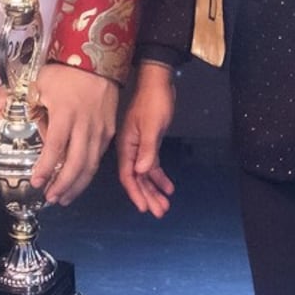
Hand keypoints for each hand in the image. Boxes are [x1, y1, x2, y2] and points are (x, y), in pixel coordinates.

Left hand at [0, 63, 117, 206]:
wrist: (99, 59)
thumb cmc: (66, 71)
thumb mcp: (37, 79)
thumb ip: (12, 96)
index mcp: (66, 113)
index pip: (56, 146)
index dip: (46, 167)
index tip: (37, 182)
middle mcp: (86, 125)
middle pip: (77, 162)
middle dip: (64, 184)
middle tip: (51, 197)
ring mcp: (100, 129)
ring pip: (91, 164)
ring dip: (78, 184)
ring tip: (64, 197)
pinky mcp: (110, 130)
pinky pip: (99, 156)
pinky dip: (88, 171)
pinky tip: (78, 180)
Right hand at [121, 61, 178, 218]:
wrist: (159, 83)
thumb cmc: (154, 101)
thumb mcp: (152, 126)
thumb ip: (147, 149)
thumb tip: (141, 171)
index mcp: (126, 145)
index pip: (129, 176)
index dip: (136, 193)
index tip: (143, 208)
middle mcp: (131, 149)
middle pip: (137, 179)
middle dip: (148, 196)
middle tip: (159, 212)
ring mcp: (140, 147)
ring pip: (145, 175)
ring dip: (154, 190)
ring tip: (164, 205)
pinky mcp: (149, 143)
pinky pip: (152, 165)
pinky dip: (160, 177)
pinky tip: (168, 187)